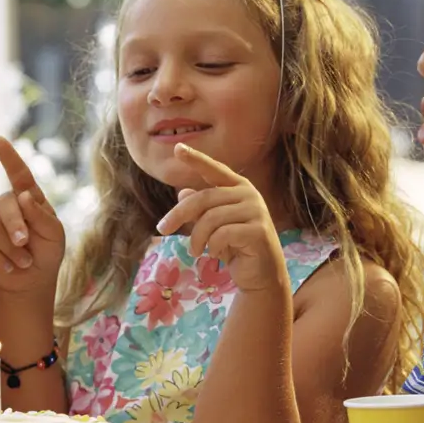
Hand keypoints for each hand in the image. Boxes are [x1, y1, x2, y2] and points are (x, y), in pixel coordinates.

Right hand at [0, 137, 67, 298]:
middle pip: (4, 206)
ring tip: (24, 262)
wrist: (30, 280)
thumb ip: (41, 216)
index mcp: (29, 197)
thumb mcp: (54, 235)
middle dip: (16, 228)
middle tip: (26, 245)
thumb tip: (23, 195)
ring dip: (10, 249)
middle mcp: (6, 203)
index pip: (18, 173)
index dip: (7, 156)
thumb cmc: (47, 253)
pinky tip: (8, 267)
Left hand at [156, 144, 282, 293]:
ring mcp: (256, 211)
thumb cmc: (236, 247)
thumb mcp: (214, 226)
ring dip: (197, 238)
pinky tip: (216, 254)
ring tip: (196, 250)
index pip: (214, 169)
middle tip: (162, 229)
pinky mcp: (258, 231)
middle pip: (203, 199)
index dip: (196, 159)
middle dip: (178, 215)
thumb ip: (202, 209)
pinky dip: (213, 247)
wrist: (262, 274)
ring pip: (210, 219)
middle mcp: (249, 194)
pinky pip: (222, 235)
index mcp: (238, 187)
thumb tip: (183, 192)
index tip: (177, 148)